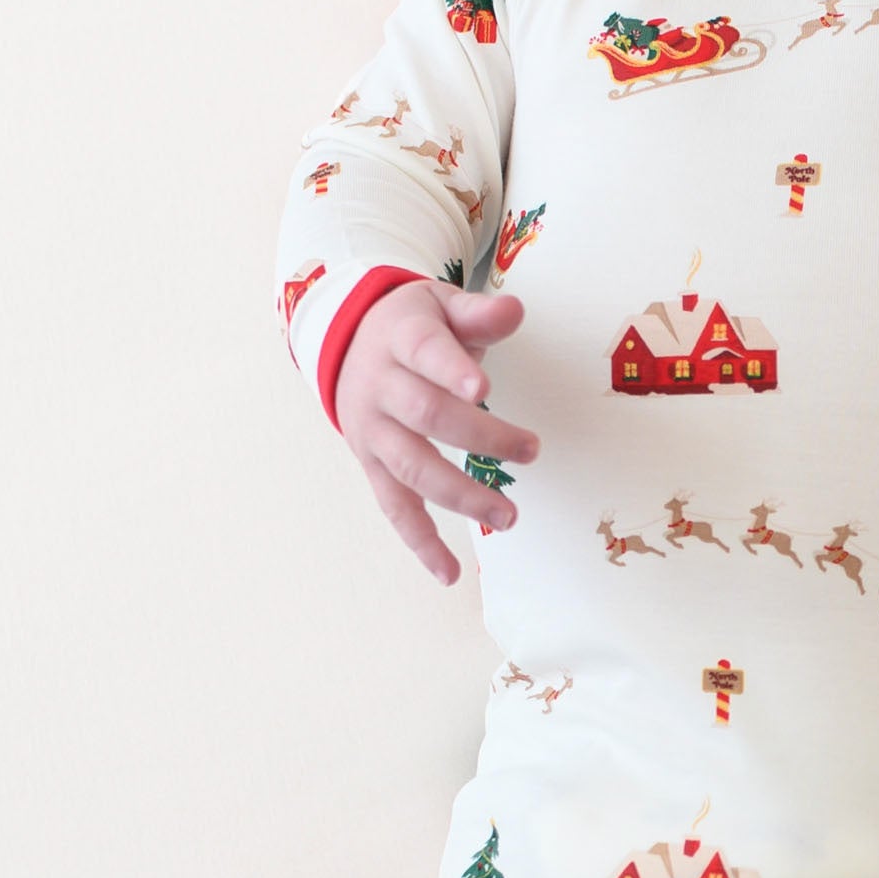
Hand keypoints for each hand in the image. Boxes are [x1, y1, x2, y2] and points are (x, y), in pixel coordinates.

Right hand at [334, 279, 538, 584]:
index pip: (425, 353)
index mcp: (401, 340)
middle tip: (531, 450)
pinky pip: (394, 507)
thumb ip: (480, 313)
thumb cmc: (412, 326)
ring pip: (413, 468)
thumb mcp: (441, 305)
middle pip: (426, 415)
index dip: (451, 370)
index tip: (482, 387)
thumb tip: (515, 311)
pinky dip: (421, 542)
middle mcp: (380, 388)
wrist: (347, 343)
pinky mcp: (373, 466)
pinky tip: (449, 572)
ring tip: (510, 515)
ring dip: (461, 495)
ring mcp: (373, 432)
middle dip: (481, 435)